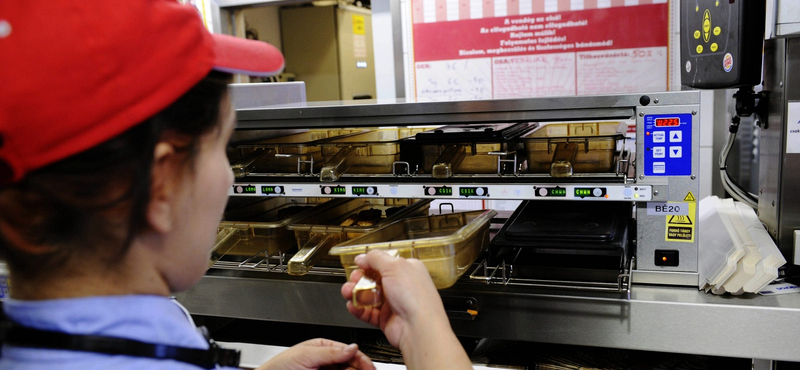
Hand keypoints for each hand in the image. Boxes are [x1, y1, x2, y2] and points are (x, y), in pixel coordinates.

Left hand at [255, 338, 374, 369]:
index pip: (348, 351)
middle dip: (360, 368)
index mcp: (324, 347)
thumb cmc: (281, 366)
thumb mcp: (307, 355)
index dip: (361, 359)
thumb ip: (331, 352)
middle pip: (352, 364)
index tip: (369, 367)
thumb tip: (352, 348)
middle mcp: (328, 361)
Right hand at [340, 250, 448, 349]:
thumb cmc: (415, 296)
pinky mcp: (385, 318)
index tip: (359, 264)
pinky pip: (367, 312)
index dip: (369, 263)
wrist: (418, 327)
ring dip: (355, 293)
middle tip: (353, 279)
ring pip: (367, 295)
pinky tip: (352, 305)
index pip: (384, 262)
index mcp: (406, 270)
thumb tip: (362, 257)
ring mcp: (392, 303)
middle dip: (359, 279)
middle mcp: (400, 286)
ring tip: (348, 292)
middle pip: (372, 279)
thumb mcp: (394, 266)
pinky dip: (358, 308)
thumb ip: (375, 258)